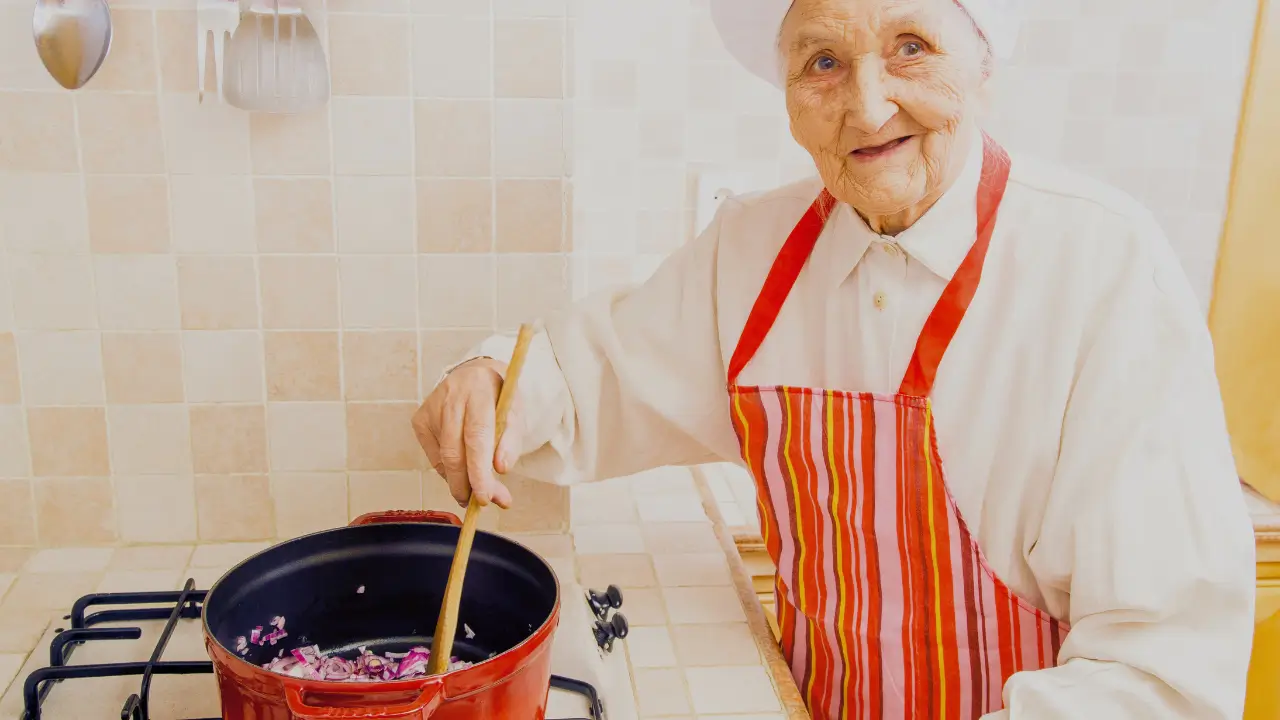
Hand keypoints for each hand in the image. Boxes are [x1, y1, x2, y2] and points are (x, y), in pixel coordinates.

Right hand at [412, 358, 520, 507]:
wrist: (475, 374)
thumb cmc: (498, 397)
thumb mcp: (515, 412)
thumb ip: (511, 441)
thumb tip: (501, 470)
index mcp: (479, 389)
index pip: (476, 436)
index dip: (479, 471)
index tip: (485, 496)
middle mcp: (451, 396)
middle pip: (454, 451)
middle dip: (468, 484)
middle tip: (482, 502)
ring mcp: (431, 408)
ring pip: (443, 458)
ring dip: (460, 482)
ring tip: (475, 492)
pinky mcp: (420, 420)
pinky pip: (435, 457)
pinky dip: (450, 471)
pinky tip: (462, 470)